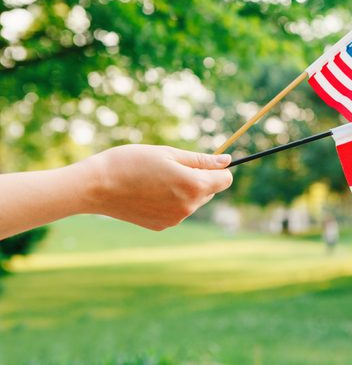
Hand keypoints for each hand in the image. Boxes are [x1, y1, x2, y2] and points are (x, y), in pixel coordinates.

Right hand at [80, 145, 232, 230]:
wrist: (96, 186)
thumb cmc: (132, 162)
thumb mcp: (169, 154)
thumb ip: (201, 160)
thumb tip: (227, 161)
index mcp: (194, 186)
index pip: (225, 179)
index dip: (216, 168)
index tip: (200, 161)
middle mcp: (188, 207)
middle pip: (209, 191)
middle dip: (199, 178)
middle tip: (171, 167)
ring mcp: (175, 219)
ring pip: (193, 201)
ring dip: (184, 189)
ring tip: (157, 179)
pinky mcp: (161, 226)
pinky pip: (177, 210)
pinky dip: (170, 201)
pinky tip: (148, 192)